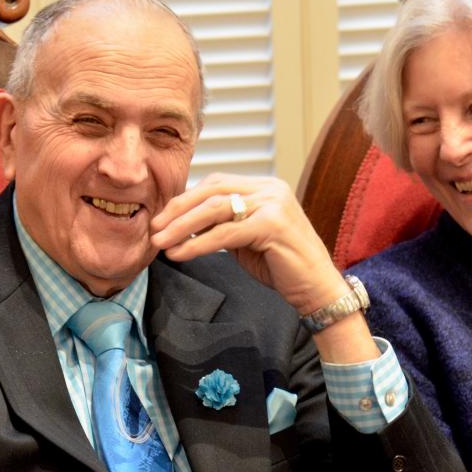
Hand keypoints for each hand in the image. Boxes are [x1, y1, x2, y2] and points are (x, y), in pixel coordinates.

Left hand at [151, 173, 379, 362]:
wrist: (318, 289)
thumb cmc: (282, 266)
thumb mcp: (246, 239)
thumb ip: (222, 224)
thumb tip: (185, 222)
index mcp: (264, 186)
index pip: (215, 183)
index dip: (184, 199)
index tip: (161, 218)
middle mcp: (270, 189)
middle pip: (211, 190)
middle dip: (177, 209)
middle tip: (154, 228)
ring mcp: (273, 204)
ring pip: (215, 209)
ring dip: (182, 226)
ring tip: (160, 242)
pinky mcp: (273, 225)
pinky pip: (225, 233)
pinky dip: (198, 244)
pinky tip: (180, 254)